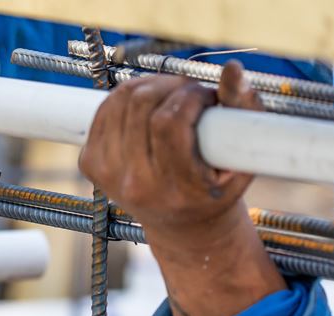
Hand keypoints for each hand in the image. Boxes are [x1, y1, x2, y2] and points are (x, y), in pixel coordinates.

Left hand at [79, 61, 260, 238]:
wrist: (181, 227)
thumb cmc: (217, 190)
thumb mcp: (243, 161)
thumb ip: (244, 112)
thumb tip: (233, 70)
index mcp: (175, 189)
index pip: (169, 123)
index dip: (190, 97)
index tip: (207, 96)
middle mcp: (135, 184)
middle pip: (141, 105)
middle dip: (170, 85)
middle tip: (190, 91)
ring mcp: (107, 174)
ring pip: (119, 101)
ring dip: (149, 85)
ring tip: (171, 95)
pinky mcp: (90, 163)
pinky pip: (104, 110)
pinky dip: (126, 97)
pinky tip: (148, 105)